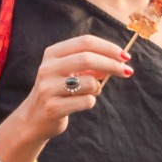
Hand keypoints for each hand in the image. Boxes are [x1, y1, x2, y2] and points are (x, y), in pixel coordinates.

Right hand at [0, 35, 132, 160]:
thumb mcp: (70, 72)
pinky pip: (86, 101)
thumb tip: (119, 61)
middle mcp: (47, 68)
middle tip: (127, 71)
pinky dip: (90, 102)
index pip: (85, 42)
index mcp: (52, 54)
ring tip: (89, 93)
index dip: (108, 47)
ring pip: (90, 82)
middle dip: (112, 64)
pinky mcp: (53, 107)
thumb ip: (90, 65)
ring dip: (98, 88)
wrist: (33, 119)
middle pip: (88, 58)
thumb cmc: (58, 91)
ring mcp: (48, 88)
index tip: (125, 56)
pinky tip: (79, 104)